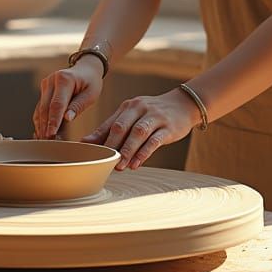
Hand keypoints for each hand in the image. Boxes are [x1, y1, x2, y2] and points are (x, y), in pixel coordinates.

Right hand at [33, 56, 104, 139]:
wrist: (85, 69)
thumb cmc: (90, 81)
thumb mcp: (91, 93)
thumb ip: (78, 105)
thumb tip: (67, 118)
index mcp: (64, 79)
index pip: (57, 104)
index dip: (53, 121)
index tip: (51, 134)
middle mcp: (51, 80)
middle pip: (45, 108)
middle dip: (46, 127)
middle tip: (48, 143)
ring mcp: (45, 85)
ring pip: (40, 110)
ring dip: (42, 126)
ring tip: (45, 141)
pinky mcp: (43, 91)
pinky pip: (40, 108)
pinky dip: (41, 121)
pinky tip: (42, 133)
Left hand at [82, 88, 201, 169]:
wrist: (184, 104)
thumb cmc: (153, 114)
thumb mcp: (133, 116)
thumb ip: (112, 128)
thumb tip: (86, 142)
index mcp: (128, 107)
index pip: (111, 123)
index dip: (99, 138)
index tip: (90, 153)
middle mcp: (140, 109)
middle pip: (122, 126)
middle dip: (112, 145)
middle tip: (105, 162)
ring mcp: (155, 117)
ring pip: (138, 133)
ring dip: (128, 151)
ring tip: (120, 166)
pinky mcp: (169, 127)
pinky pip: (155, 140)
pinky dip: (144, 153)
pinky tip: (137, 163)